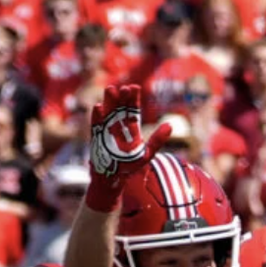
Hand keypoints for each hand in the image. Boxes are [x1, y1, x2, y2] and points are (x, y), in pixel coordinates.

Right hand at [85, 83, 156, 208]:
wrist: (113, 179)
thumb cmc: (130, 166)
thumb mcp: (147, 153)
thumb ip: (157, 140)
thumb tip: (170, 125)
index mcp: (130, 128)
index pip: (132, 110)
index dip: (133, 99)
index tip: (134, 87)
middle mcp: (118, 127)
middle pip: (119, 108)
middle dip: (122, 98)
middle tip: (124, 87)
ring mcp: (106, 131)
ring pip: (107, 113)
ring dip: (109, 102)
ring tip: (111, 89)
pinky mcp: (96, 138)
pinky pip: (96, 126)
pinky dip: (97, 117)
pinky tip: (98, 107)